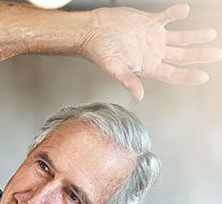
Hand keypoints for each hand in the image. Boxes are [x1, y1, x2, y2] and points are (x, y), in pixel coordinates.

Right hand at [82, 4, 220, 100]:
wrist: (92, 31)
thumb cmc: (99, 51)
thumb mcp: (113, 68)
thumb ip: (128, 80)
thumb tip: (139, 96)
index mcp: (147, 66)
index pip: (172, 73)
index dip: (188, 76)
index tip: (203, 76)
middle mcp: (153, 52)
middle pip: (181, 56)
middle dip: (199, 55)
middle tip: (216, 54)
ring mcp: (153, 37)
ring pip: (180, 38)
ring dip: (195, 36)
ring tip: (211, 34)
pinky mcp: (149, 22)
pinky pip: (168, 17)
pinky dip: (177, 13)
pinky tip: (184, 10)